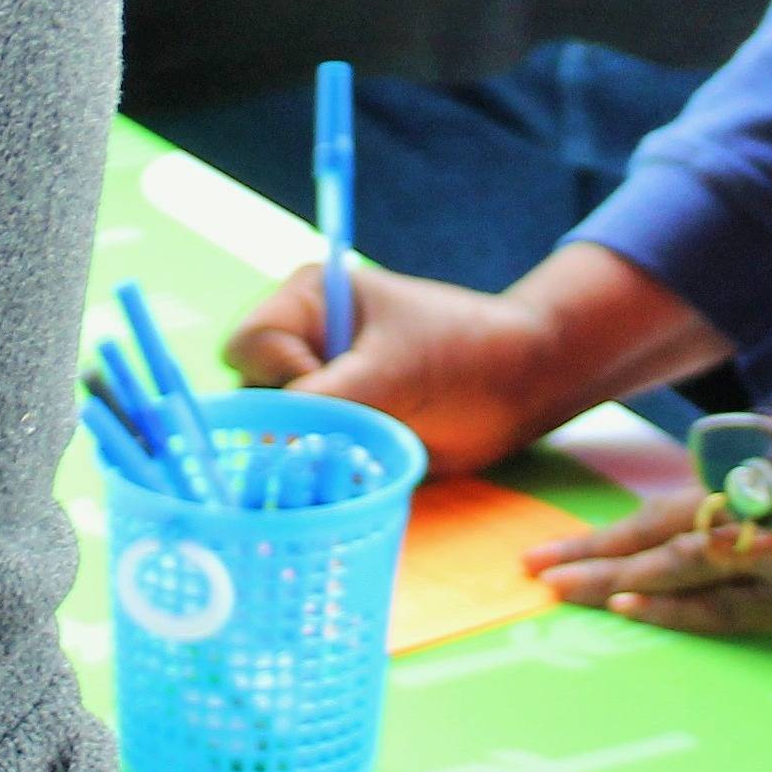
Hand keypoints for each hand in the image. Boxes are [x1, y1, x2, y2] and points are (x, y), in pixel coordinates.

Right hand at [228, 241, 730, 481]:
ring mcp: (319, 385)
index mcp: (309, 300)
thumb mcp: (391, 374)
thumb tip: (262, 443)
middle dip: (291, 422)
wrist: (522, 388)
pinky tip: (360, 470)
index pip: (248, 345)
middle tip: (349, 432)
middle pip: (250, 392)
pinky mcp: (336, 426)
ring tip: (363, 450)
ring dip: (307, 452)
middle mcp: (304, 341)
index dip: (280, 377)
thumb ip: (321, 403)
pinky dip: (320, 472)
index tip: (338, 392)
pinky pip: (301, 457)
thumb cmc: (465, 359)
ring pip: (272, 432)